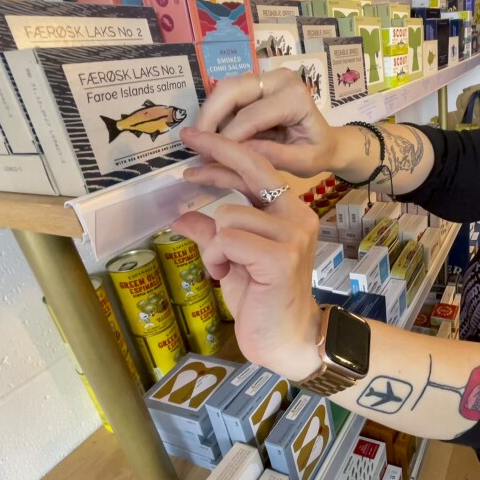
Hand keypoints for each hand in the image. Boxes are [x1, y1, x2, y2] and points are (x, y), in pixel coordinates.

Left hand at [172, 129, 321, 380]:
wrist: (290, 340)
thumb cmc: (263, 301)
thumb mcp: (232, 260)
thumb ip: (213, 234)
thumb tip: (181, 215)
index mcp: (290, 212)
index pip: (258, 169)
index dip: (225, 151)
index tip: (196, 139)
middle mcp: (297, 216)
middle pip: (250, 171)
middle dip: (214, 158)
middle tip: (183, 164)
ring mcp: (292, 236)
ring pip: (228, 214)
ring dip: (214, 243)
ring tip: (224, 266)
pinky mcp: (281, 257)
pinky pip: (228, 239)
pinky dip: (216, 257)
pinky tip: (225, 274)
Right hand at [181, 69, 338, 189]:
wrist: (327, 141)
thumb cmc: (317, 152)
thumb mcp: (302, 162)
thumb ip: (272, 156)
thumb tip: (235, 152)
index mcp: (295, 97)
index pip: (252, 115)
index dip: (228, 138)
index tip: (209, 159)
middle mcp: (280, 79)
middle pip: (231, 90)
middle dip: (209, 117)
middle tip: (194, 145)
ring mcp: (267, 77)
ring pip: (225, 89)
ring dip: (209, 115)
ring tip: (201, 143)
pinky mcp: (256, 83)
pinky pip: (228, 95)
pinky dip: (216, 114)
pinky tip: (211, 136)